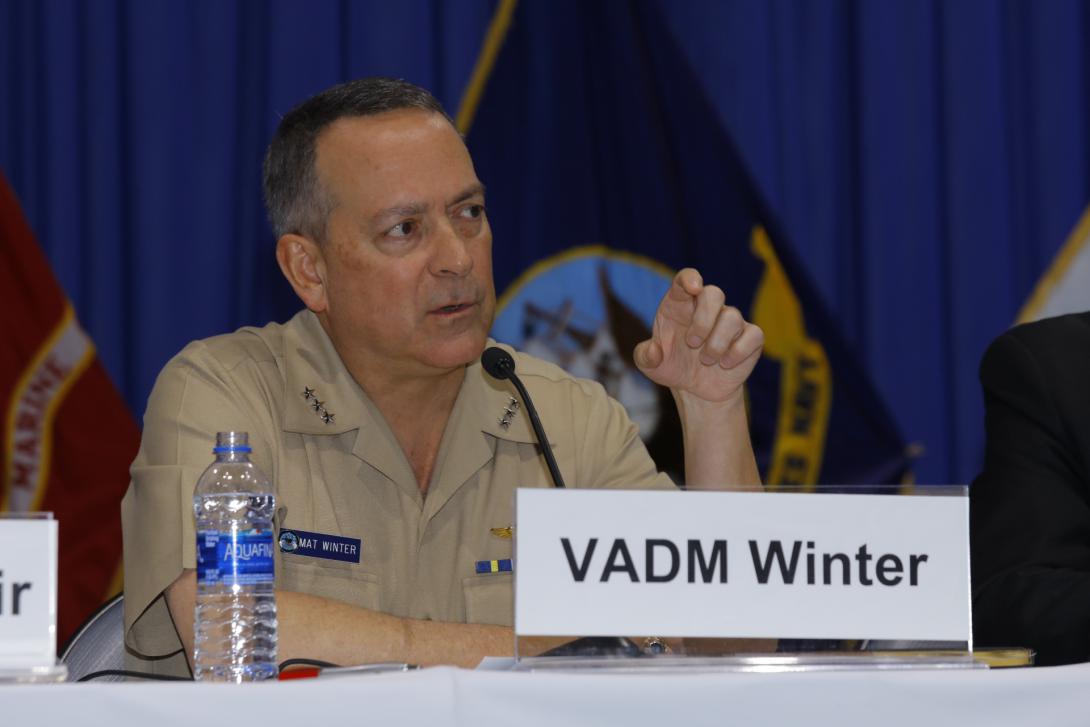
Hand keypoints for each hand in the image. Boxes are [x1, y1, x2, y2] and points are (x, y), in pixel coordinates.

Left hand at [633, 268, 762, 403]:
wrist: (696, 390)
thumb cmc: (673, 368)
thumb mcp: (650, 366)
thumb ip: (644, 357)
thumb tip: (654, 351)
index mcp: (680, 305)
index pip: (686, 280)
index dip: (690, 279)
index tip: (693, 287)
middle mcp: (706, 308)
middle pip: (714, 293)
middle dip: (703, 320)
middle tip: (692, 343)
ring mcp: (730, 321)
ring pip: (732, 317)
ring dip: (716, 344)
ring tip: (706, 361)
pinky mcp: (750, 337)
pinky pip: (753, 335)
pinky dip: (738, 352)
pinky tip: (725, 364)